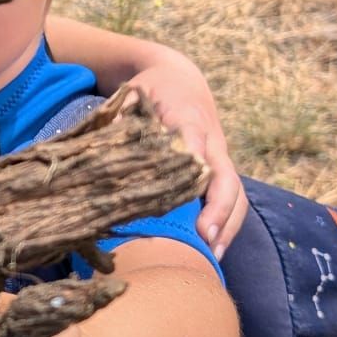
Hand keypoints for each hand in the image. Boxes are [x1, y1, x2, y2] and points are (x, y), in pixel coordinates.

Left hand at [124, 63, 246, 259]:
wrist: (180, 80)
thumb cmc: (151, 93)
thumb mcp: (132, 97)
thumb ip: (120, 121)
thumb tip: (101, 152)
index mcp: (187, 118)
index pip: (194, 139)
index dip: (193, 162)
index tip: (189, 187)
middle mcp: (211, 140)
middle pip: (225, 176)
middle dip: (219, 208)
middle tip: (204, 237)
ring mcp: (219, 158)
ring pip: (235, 192)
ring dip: (227, 224)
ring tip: (213, 257)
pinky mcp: (220, 170)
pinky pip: (232, 198)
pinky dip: (227, 224)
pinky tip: (214, 251)